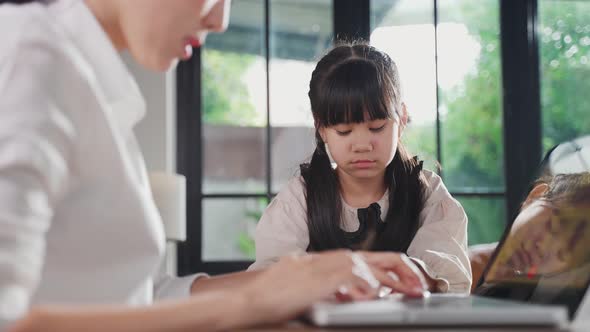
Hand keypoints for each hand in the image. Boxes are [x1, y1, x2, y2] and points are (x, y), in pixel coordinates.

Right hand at [237, 250, 426, 325]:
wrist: (252, 296)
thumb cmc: (274, 295)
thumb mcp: (306, 286)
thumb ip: (327, 285)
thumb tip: (351, 292)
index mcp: (328, 260)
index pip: (367, 259)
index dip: (391, 270)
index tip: (406, 282)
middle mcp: (330, 260)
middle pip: (375, 258)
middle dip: (401, 271)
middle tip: (418, 286)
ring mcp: (325, 268)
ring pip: (369, 266)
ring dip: (393, 279)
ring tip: (410, 290)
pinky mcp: (320, 280)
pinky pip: (351, 279)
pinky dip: (368, 286)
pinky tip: (380, 294)